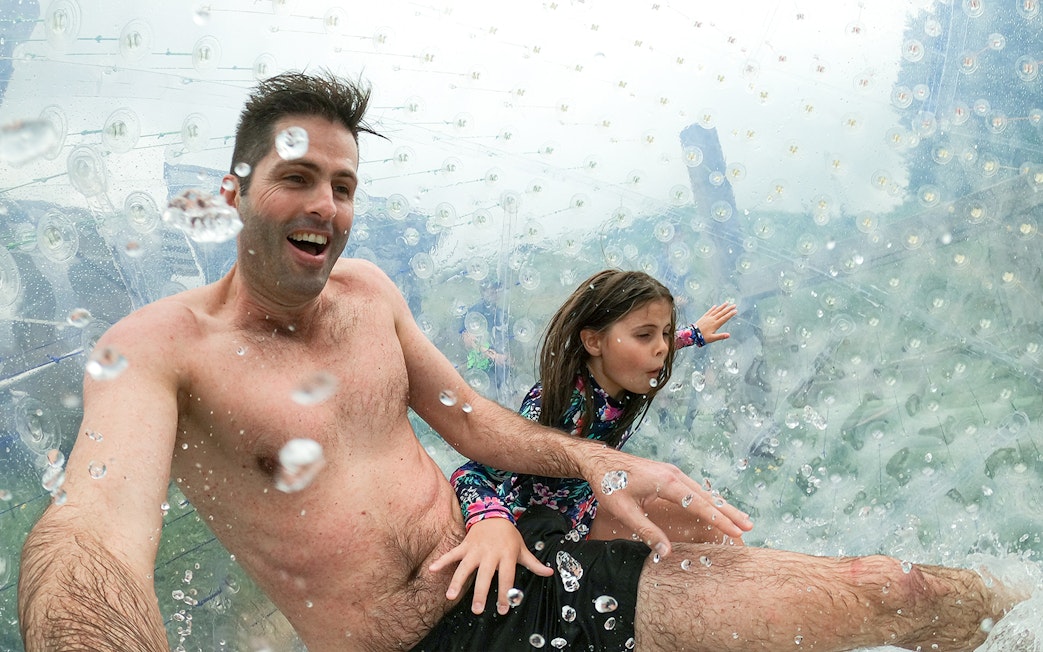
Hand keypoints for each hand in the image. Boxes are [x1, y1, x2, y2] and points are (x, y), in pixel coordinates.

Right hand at [429, 517, 552, 614]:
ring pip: (465, 567)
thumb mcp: (522, 548)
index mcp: (506, 555)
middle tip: (477, 610)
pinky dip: (442, 561)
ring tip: (450, 596)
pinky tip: (432, 570)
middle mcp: (490, 553)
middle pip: (485, 576)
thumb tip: (550, 572)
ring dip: (457, 582)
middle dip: (481, 593)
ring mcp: (476, 549)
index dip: (506, 594)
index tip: (503, 609)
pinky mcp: (465, 546)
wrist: (494, 512)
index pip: (507, 578)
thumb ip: (534, 563)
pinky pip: (452, 554)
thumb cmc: (509, 535)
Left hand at [581, 447, 752, 557]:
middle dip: (729, 512)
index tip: (735, 531)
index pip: (699, 504)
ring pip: (704, 492)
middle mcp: (674, 474)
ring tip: (741, 520)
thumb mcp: (624, 510)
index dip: (718, 519)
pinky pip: (695, 489)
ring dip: (722, 506)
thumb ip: (646, 531)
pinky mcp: (669, 475)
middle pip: (708, 496)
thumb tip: (666, 553)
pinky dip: (709, 501)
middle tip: (749, 527)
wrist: (599, 460)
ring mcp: (673, 473)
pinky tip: (717, 509)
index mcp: (666, 482)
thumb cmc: (608, 483)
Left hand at [695, 303, 736, 342]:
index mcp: (715, 324)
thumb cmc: (703, 337)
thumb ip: (720, 336)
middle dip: (728, 309)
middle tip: (734, 305)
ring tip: (727, 303)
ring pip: (716, 310)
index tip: (735, 311)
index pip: (725, 318)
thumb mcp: (712, 338)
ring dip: (722, 306)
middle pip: (722, 313)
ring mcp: (708, 317)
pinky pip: (709, 311)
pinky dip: (712, 308)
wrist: (692, 334)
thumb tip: (729, 335)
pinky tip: (715, 305)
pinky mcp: (704, 317)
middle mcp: (712, 319)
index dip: (730, 314)